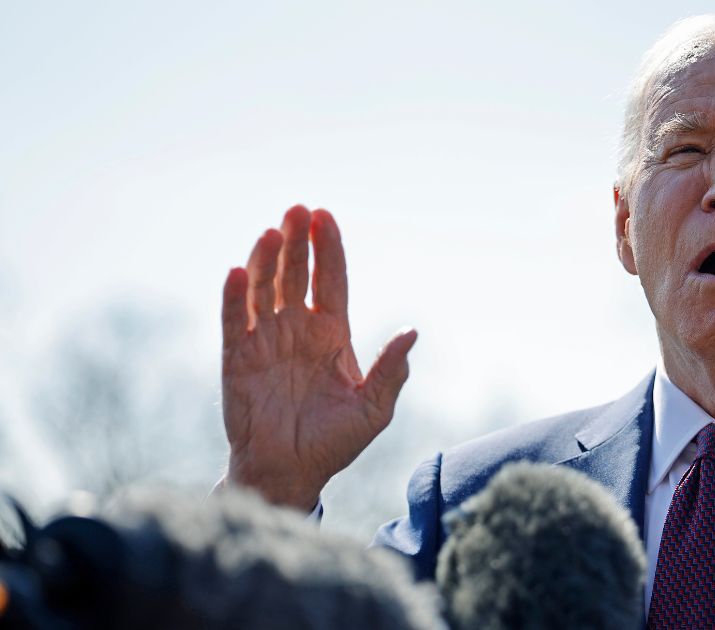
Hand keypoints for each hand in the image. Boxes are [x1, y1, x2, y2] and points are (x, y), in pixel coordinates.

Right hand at [220, 205, 416, 509]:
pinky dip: (235, 296)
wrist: (292, 473)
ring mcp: (266, 341)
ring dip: (265, 259)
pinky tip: (238, 271)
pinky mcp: (237, 359)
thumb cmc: (335, 442)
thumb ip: (390, 370)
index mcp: (331, 334)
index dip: (328, 249)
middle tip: (297, 209)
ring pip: (263, 288)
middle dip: (296, 241)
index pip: (330, 281)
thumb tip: (412, 331)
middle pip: (294, 274)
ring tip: (271, 231)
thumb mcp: (374, 408)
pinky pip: (234, 321)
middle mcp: (297, 330)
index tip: (326, 216)